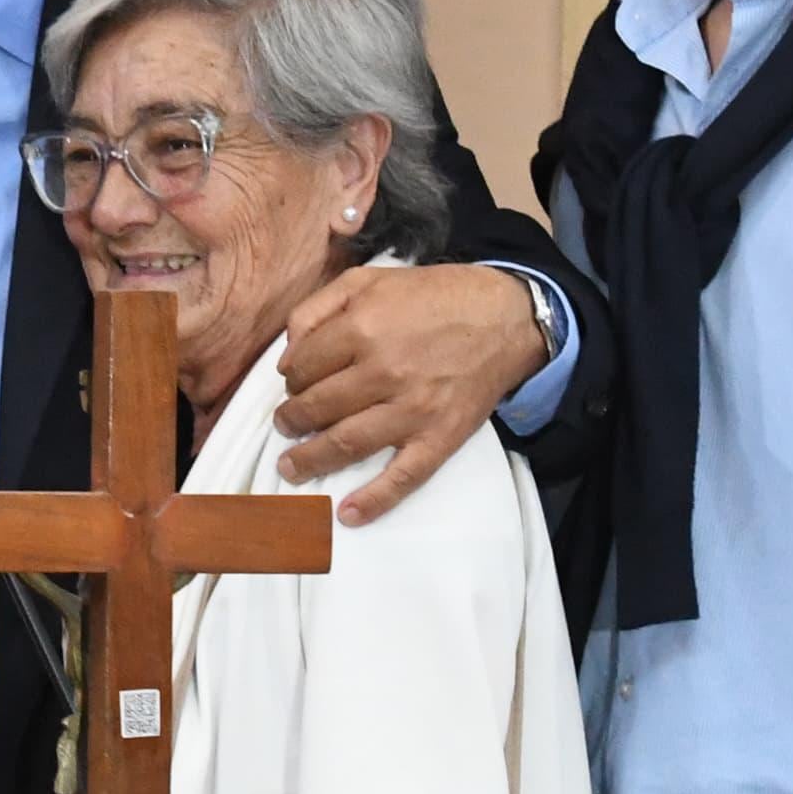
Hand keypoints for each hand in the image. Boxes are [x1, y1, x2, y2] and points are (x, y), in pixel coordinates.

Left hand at [271, 263, 546, 524]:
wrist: (506, 316)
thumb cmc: (433, 295)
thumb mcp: (368, 279)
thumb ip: (317, 308)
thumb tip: (288, 353)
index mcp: (361, 328)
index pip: (301, 367)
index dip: (290, 378)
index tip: (294, 384)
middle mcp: (383, 371)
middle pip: (316, 407)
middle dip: (291, 420)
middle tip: (286, 425)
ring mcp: (412, 409)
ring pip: (345, 444)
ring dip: (309, 460)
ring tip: (291, 466)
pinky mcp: (440, 436)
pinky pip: (403, 476)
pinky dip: (374, 500)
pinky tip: (347, 514)